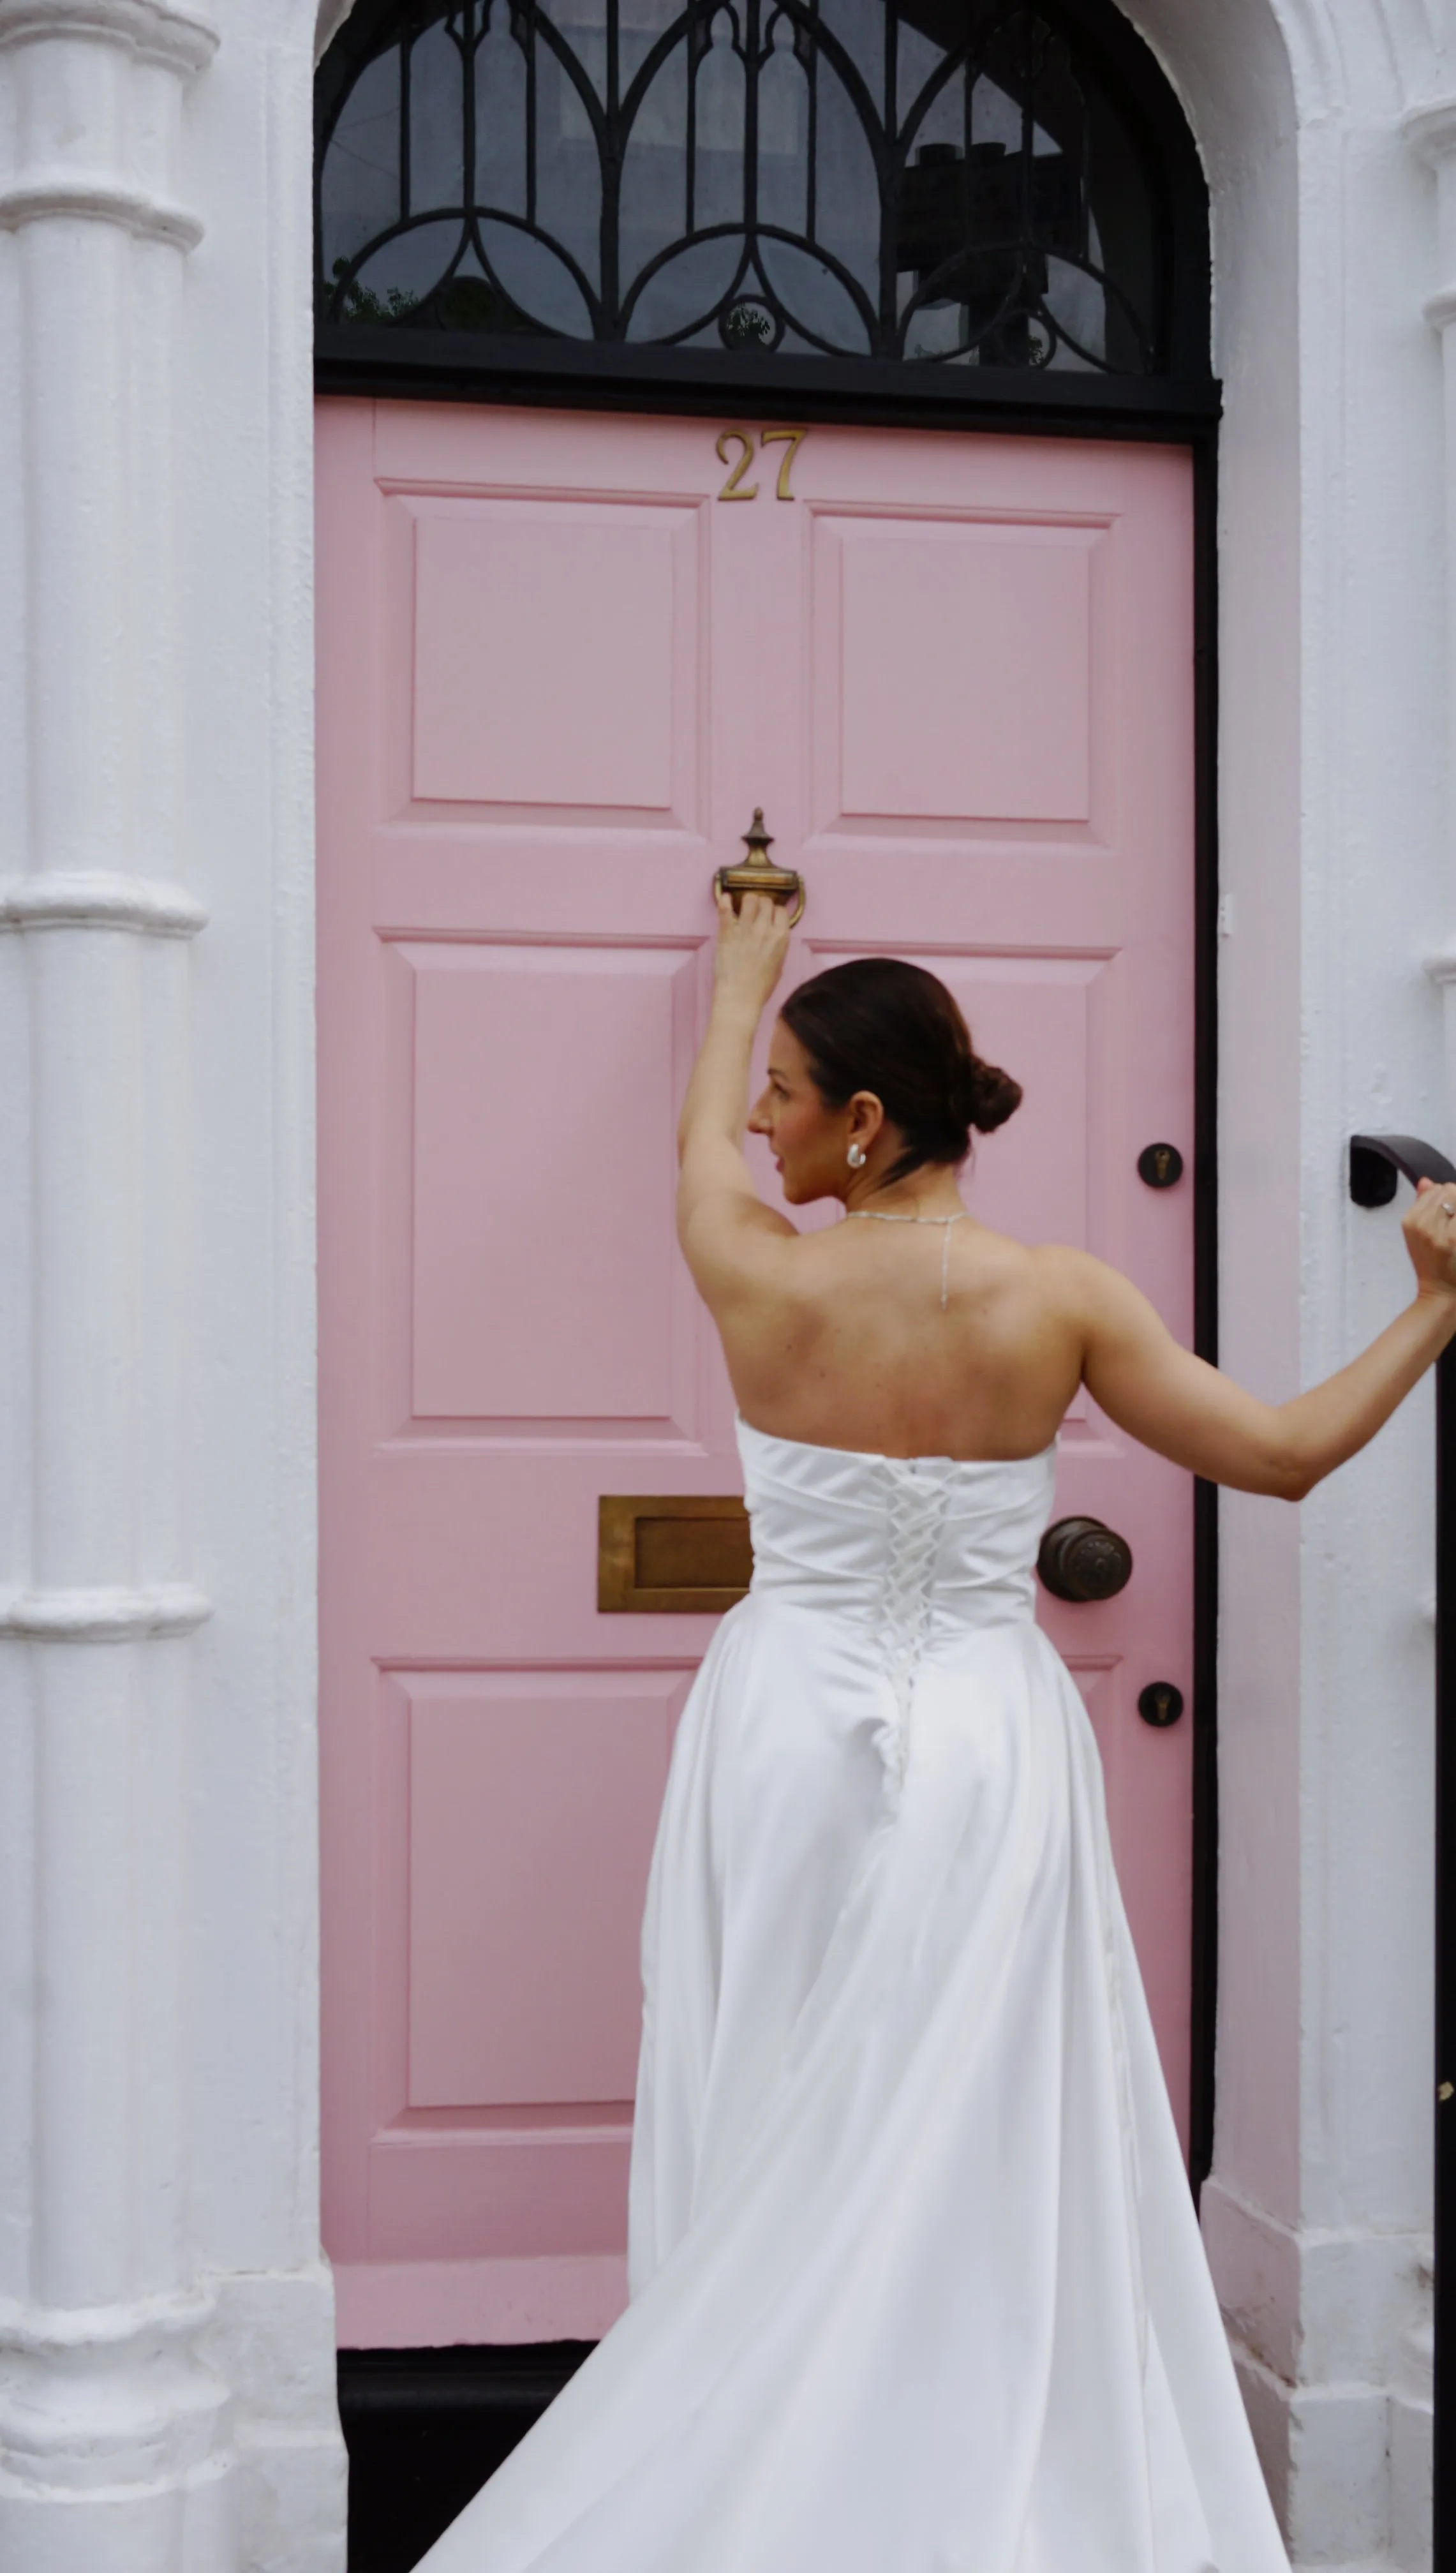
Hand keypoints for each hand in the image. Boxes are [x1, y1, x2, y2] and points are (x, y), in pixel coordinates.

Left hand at [712, 885, 791, 1015]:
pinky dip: (725, 900)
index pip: (781, 910)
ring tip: (743, 907)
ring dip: (747, 900)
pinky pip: (726, 908)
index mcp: (781, 937)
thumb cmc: (761, 987)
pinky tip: (725, 898)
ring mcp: (745, 928)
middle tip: (755, 911)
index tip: (769, 916)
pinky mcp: (727, 931)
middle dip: (762, 904)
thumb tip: (774, 933)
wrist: (739, 997)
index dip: (775, 912)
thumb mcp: (779, 965)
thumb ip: (778, 945)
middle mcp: (765, 928)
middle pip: (766, 901)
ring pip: (749, 899)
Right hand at [1404, 1178, 1455, 1300]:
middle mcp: (1422, 1224)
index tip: (1449, 1217)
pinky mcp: (1453, 1240)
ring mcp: (1441, 1232)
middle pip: (1449, 1189)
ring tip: (1455, 1230)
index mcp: (1410, 1220)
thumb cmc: (1432, 1263)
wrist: (1441, 1292)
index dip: (1448, 1199)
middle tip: (1453, 1223)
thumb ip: (1422, 1203)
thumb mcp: (1419, 1232)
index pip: (1436, 1189)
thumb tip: (1426, 1180)